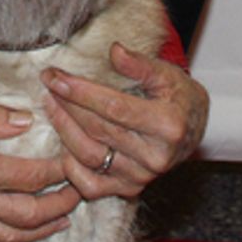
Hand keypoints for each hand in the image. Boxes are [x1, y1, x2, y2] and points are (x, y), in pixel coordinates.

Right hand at [0, 96, 80, 241]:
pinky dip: (8, 240)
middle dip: (59, 206)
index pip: (28, 177)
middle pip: (26, 214)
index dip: (56, 172)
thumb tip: (26, 120)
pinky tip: (20, 232)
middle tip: (80, 193)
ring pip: (7, 235)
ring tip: (62, 220)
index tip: (73, 161)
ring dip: (40, 231)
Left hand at [41, 43, 207, 200]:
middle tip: (48, 83)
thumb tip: (114, 51)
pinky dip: (70, 167)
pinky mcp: (129, 189)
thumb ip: (141, 64)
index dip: (81, 91)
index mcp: (167, 125)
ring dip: (64, 129)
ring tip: (51, 104)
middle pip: (98, 129)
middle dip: (67, 104)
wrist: (193, 130)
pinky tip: (61, 142)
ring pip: (90, 156)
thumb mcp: (168, 75)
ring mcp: (141, 176)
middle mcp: (155, 156)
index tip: (55, 76)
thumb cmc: (178, 98)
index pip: (114, 107)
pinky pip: (91, 185)